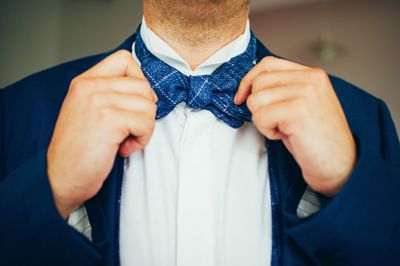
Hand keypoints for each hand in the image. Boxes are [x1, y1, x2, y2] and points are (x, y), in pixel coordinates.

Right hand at [47, 50, 157, 217]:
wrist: (59, 178)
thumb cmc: (78, 150)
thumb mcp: (88, 112)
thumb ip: (110, 95)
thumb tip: (147, 93)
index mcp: (84, 82)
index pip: (124, 60)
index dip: (139, 80)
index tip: (135, 103)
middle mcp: (90, 86)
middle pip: (143, 85)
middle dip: (145, 111)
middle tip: (130, 129)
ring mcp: (98, 101)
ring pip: (148, 105)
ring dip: (144, 128)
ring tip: (126, 141)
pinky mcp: (109, 120)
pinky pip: (145, 122)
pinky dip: (142, 139)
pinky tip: (123, 149)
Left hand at [235, 56, 355, 195]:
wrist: (340, 165)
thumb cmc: (317, 140)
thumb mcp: (302, 105)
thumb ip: (283, 89)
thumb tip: (249, 87)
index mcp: (312, 75)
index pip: (268, 64)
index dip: (249, 80)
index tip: (241, 97)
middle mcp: (310, 79)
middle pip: (259, 82)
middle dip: (258, 106)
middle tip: (278, 122)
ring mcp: (305, 93)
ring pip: (256, 100)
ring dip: (263, 120)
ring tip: (285, 129)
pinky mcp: (298, 111)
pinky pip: (260, 117)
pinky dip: (268, 131)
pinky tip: (287, 136)